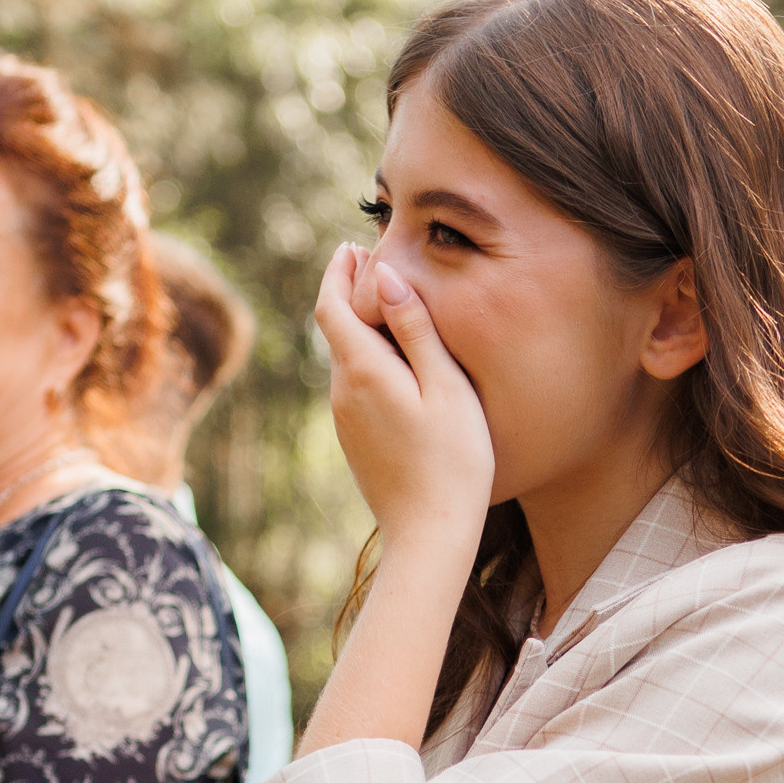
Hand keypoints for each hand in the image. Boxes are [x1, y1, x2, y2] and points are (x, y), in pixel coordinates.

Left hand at [315, 242, 493, 562]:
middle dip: (348, 292)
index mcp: (363, 372)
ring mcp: (346, 421)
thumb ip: (416, 329)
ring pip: (344, 359)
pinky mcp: (356, 441)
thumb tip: (386, 277)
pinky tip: (396, 362)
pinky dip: (366, 359)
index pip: (331, 306)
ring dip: (359, 327)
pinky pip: (354, 386)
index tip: (352, 246)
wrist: (431, 536)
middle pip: (334, 330)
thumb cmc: (453, 461)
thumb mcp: (446, 387)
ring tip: (387, 304)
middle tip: (370, 262)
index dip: (337, 272)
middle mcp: (343, 394)